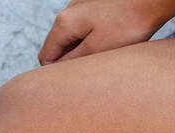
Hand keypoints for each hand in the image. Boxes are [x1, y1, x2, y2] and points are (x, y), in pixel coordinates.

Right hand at [38, 0, 174, 64]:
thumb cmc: (129, 22)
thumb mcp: (97, 49)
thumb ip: (72, 61)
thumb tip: (55, 72)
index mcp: (64, 23)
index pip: (46, 57)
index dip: (57, 73)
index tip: (75, 82)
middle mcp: (69, 11)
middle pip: (59, 46)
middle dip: (72, 62)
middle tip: (94, 72)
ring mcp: (82, 6)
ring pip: (75, 38)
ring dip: (85, 51)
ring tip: (106, 55)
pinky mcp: (96, 6)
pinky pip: (88, 29)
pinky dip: (95, 39)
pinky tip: (113, 42)